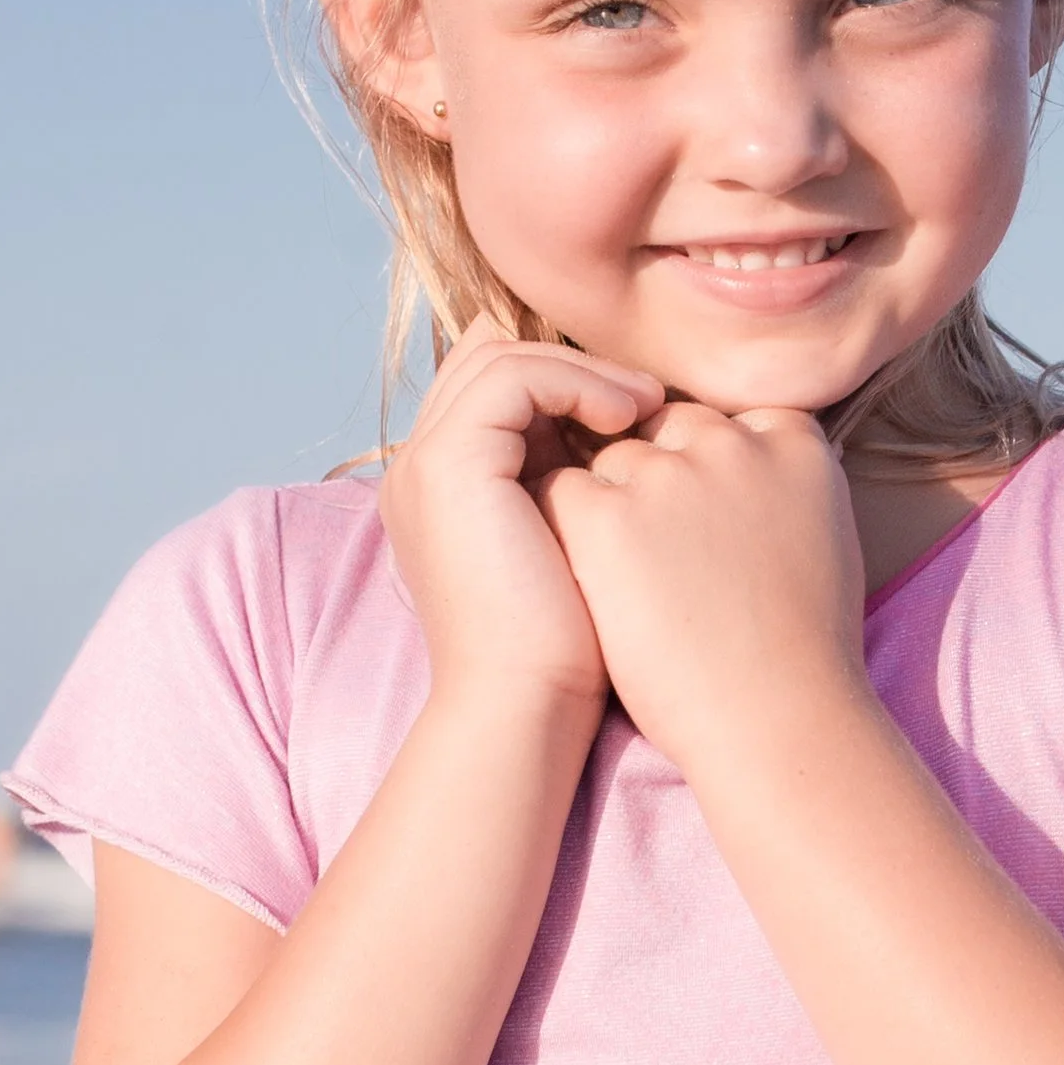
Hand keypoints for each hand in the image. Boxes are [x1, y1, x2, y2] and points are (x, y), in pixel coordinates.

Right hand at [380, 317, 662, 709]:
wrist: (522, 705)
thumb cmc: (559, 648)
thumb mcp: (562, 547)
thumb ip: (566, 486)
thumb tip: (626, 430)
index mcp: (436, 489)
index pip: (484, 385)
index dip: (555, 376)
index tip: (631, 407)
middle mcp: (416, 468)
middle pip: (484, 359)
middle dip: (569, 362)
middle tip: (646, 394)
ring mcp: (425, 463)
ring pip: (499, 358)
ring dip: (582, 369)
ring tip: (647, 403)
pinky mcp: (451, 464)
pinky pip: (514, 379)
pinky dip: (577, 383)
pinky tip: (627, 417)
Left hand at [539, 401, 868, 774]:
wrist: (773, 718)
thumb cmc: (804, 651)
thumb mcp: (825, 537)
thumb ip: (781, 483)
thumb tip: (750, 468)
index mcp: (791, 440)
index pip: (725, 419)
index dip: (708, 471)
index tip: (715, 529)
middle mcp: (726, 441)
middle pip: (662, 431)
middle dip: (656, 482)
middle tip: (667, 561)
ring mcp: (661, 475)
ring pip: (609, 460)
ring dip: (611, 509)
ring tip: (637, 586)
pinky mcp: (602, 516)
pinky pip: (561, 491)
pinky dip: (567, 530)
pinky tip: (592, 583)